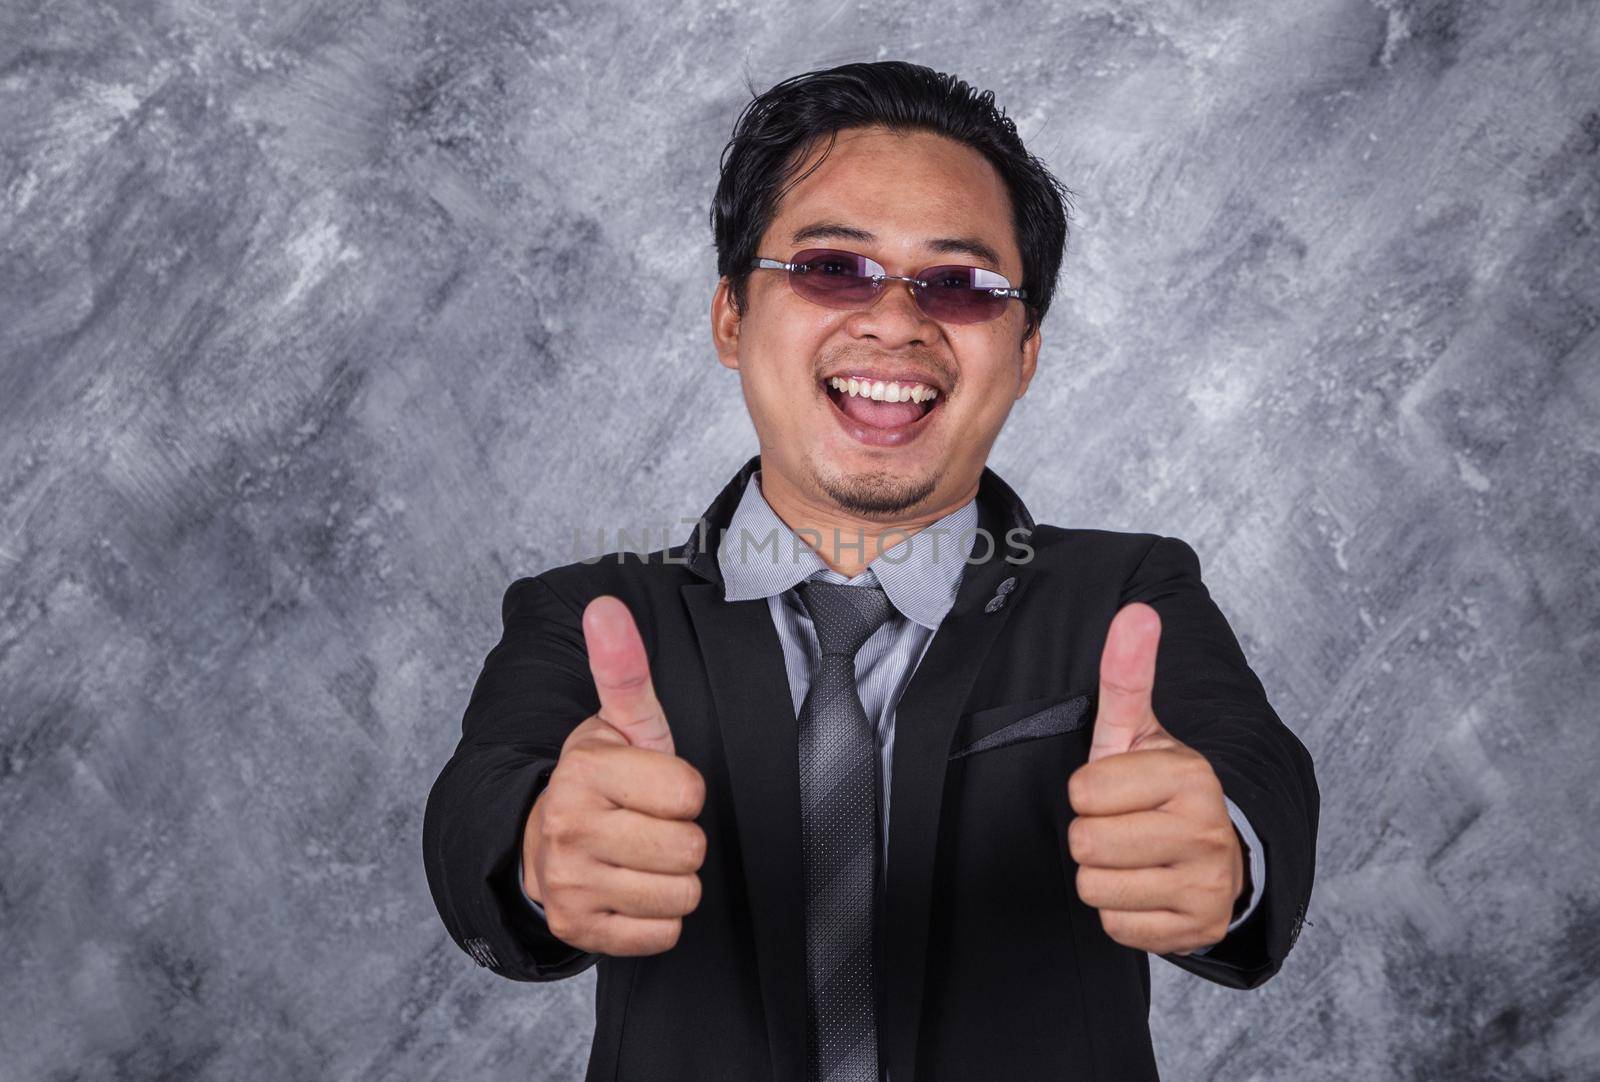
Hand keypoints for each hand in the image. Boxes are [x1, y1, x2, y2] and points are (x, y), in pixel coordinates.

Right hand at [521, 595, 707, 955]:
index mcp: (584, 770)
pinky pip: (661, 934)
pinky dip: (656, 919)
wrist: (543, 843)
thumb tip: (604, 605)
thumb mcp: (620, 723)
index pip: (690, 792)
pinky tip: (629, 890)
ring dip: (671, 880)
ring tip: (639, 857)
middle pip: (689, 848)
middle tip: (646, 824)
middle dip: (681, 838)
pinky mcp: (576, 931)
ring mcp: (568, 884)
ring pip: (680, 895)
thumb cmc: (603, 781)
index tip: (652, 787)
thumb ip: (623, 668)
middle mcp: (567, 827)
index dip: (683, 790)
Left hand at [1066, 602, 1245, 954]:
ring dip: (1103, 876)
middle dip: (1092, 835)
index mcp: (1190, 774)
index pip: (1083, 791)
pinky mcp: (1200, 929)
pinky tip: (1147, 889)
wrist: (1216, 851)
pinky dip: (1122, 913)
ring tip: (1134, 856)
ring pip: (1096, 888)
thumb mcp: (1138, 731)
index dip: (1088, 791)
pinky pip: (1117, 928)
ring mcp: (1209, 884)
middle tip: (1124, 825)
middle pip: (1086, 843)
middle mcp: (1207, 829)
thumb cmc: (1157, 787)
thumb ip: (1127, 674)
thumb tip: (1136, 611)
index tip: (1119, 789)